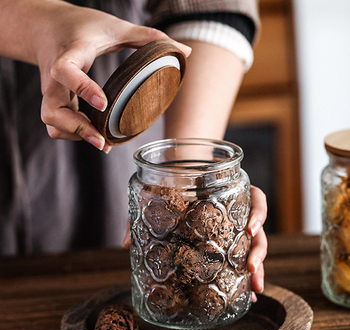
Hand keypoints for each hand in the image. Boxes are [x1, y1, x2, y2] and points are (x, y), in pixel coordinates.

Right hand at [36, 2, 190, 152]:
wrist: (46, 27)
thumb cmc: (81, 27)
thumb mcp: (114, 27)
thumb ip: (147, 37)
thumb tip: (185, 51)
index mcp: (69, 53)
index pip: (65, 71)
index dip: (82, 89)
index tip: (104, 104)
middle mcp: (55, 78)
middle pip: (51, 110)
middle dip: (76, 128)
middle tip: (102, 139)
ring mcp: (52, 91)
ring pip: (51, 122)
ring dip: (75, 135)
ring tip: (101, 140)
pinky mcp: (55, 100)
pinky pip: (56, 124)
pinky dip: (73, 134)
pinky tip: (95, 137)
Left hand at [124, 185, 267, 301]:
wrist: (178, 174)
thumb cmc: (173, 182)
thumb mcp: (158, 191)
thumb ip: (143, 213)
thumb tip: (126, 242)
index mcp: (228, 193)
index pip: (255, 198)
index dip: (258, 212)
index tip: (250, 229)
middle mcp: (235, 210)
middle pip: (257, 229)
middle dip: (258, 251)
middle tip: (251, 268)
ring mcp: (233, 227)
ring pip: (254, 246)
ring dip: (257, 267)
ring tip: (254, 288)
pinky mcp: (228, 240)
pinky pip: (242, 256)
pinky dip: (245, 275)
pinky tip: (245, 293)